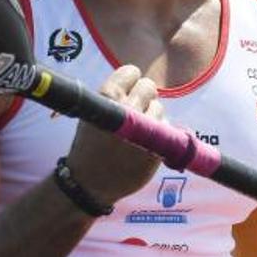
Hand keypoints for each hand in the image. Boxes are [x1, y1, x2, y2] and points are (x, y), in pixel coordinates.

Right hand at [66, 65, 162, 205]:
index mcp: (107, 96)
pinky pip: (166, 129)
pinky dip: (158, 135)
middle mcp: (126, 109)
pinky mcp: (156, 147)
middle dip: (144, 97)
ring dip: (151, 117)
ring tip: (136, 132)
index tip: (127, 93)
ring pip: (159, 108)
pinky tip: (143, 144)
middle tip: (135, 111)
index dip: (130, 82)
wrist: (89, 183)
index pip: (132, 72)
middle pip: (149, 87)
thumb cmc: (91, 145)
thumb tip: (140, 83)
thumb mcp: (94, 113)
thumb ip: (116, 95)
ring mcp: (143, 129)